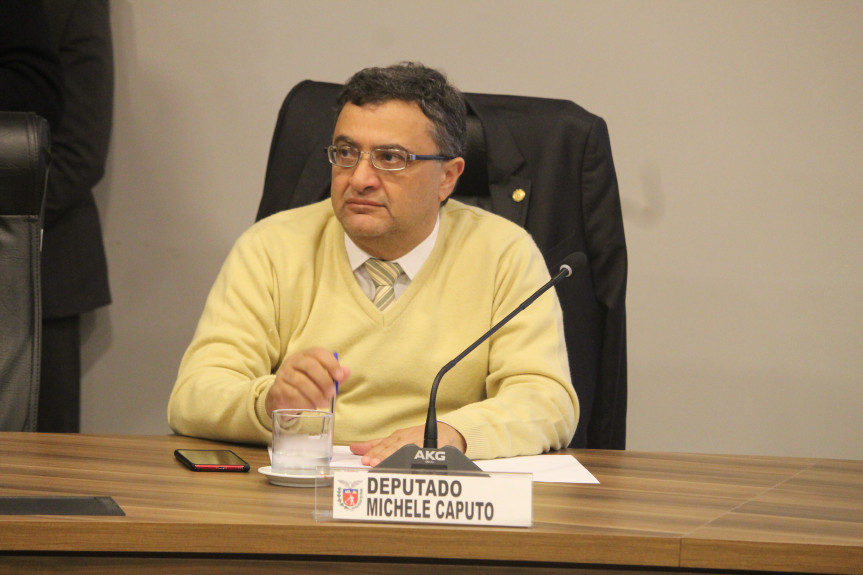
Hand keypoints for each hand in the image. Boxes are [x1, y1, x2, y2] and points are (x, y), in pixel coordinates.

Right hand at [265, 348, 348, 414]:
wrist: (283, 398)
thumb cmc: (307, 385)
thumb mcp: (323, 379)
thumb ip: (335, 376)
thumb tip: (347, 371)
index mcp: (306, 355)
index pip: (318, 353)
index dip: (331, 363)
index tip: (340, 377)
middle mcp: (293, 361)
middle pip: (309, 365)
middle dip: (324, 380)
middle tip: (331, 394)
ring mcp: (283, 374)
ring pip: (300, 381)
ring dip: (315, 394)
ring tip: (323, 403)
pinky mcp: (276, 388)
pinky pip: (291, 394)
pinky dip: (304, 402)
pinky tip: (311, 407)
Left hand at [349, 422, 466, 466]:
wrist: (445, 432)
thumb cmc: (417, 437)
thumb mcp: (395, 440)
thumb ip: (375, 445)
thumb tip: (355, 448)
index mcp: (397, 437)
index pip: (383, 445)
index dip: (374, 453)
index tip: (365, 460)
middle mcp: (407, 439)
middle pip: (393, 447)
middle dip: (382, 456)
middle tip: (372, 463)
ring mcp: (419, 442)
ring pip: (405, 450)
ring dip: (394, 457)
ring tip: (384, 465)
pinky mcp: (431, 447)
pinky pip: (422, 453)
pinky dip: (414, 457)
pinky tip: (408, 463)